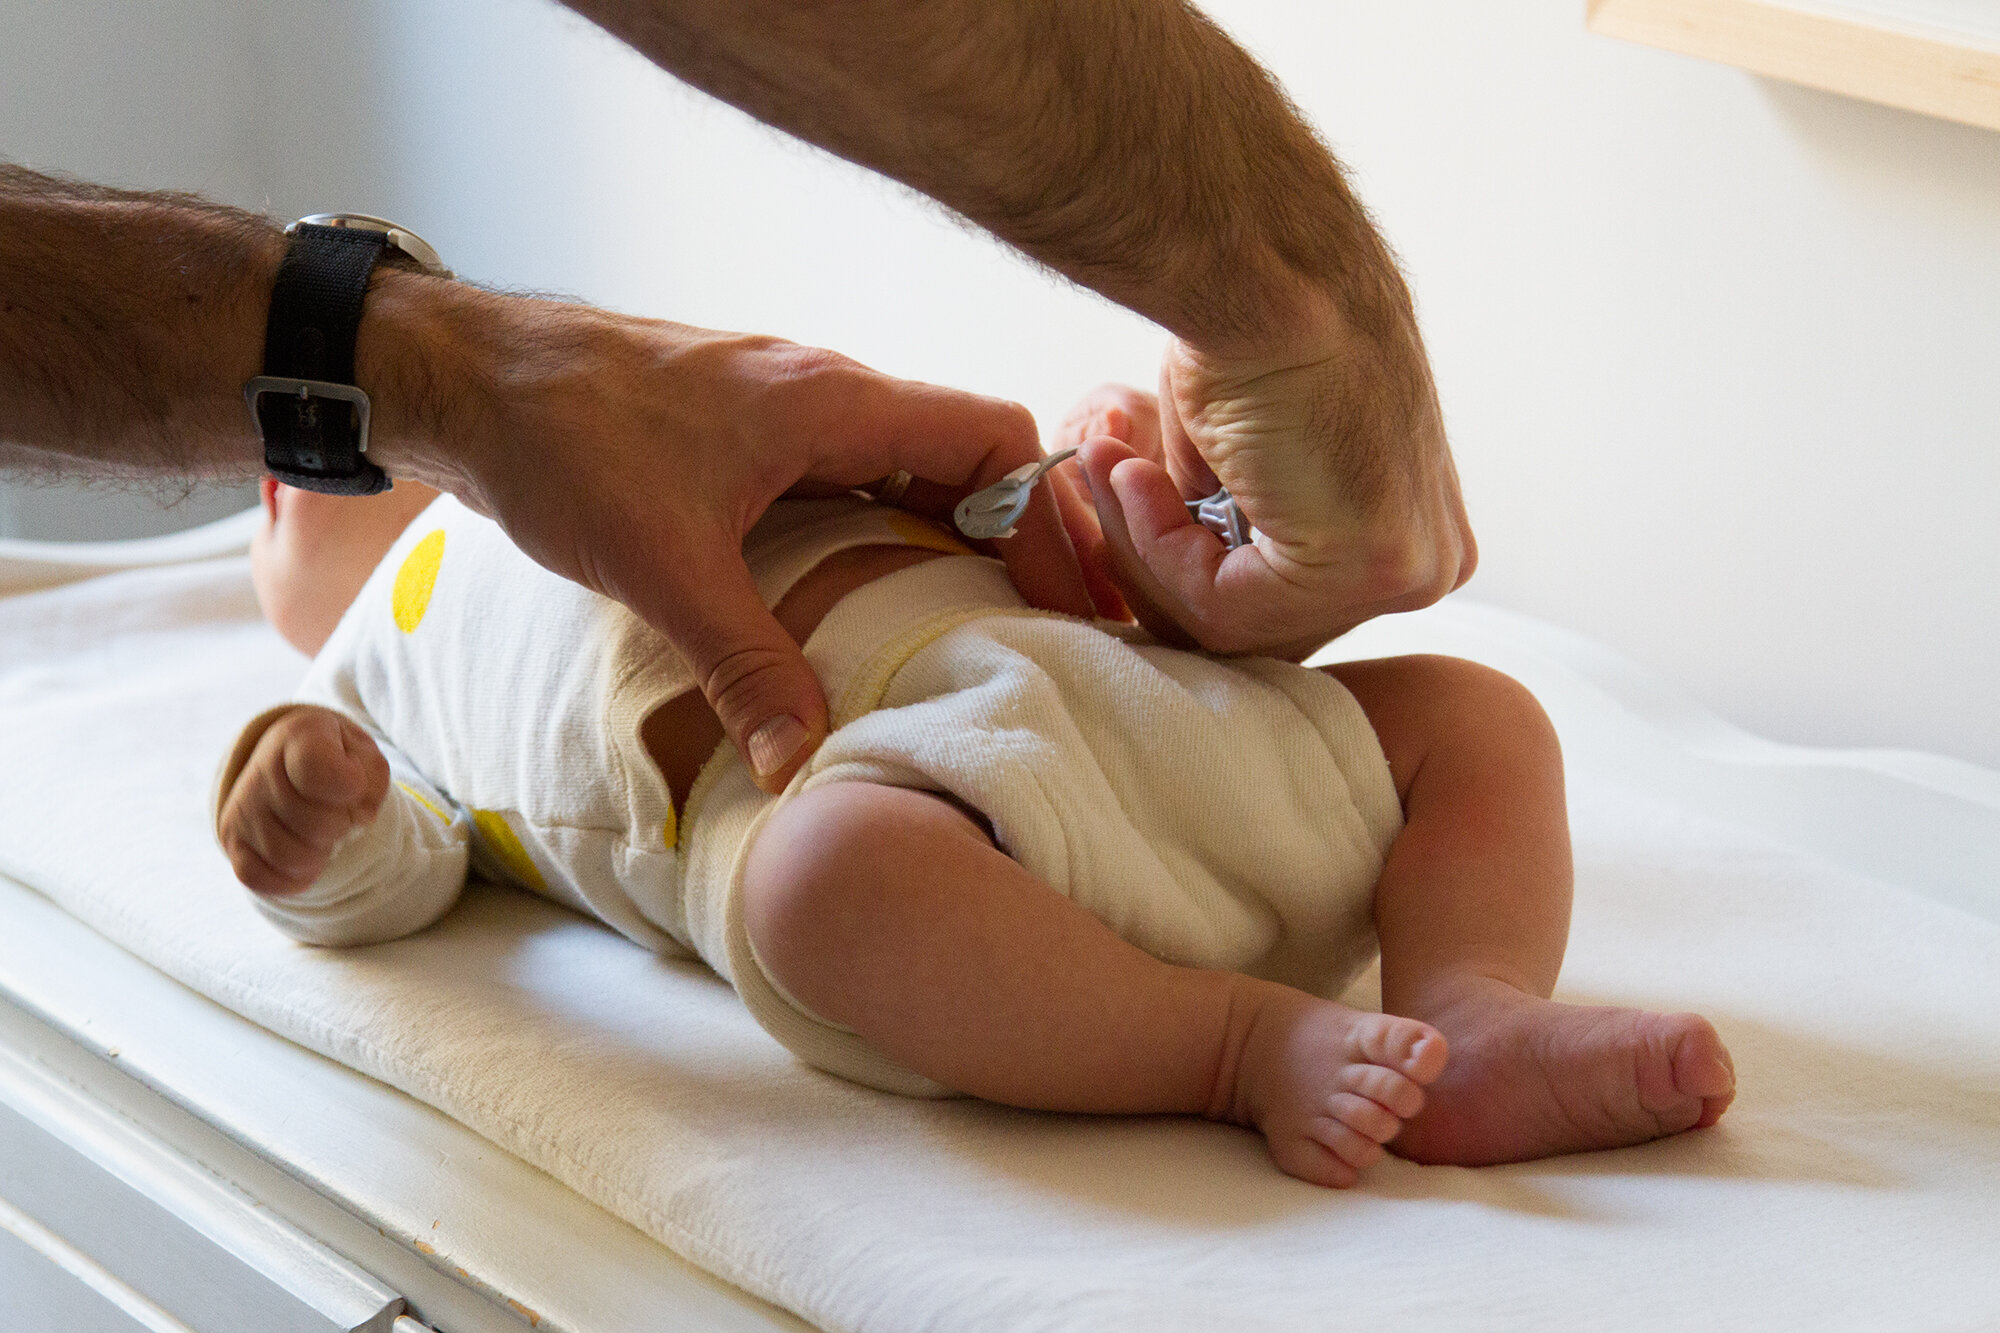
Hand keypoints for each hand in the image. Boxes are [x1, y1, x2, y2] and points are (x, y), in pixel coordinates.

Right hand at [217, 706, 388, 895]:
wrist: (296, 762)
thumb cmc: (342, 761)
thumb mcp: (367, 757)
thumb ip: (371, 781)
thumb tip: (354, 819)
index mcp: (298, 736)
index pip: (317, 771)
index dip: (350, 787)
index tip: (352, 782)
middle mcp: (260, 769)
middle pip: (315, 824)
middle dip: (341, 825)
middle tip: (338, 812)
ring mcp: (241, 808)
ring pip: (291, 858)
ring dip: (320, 854)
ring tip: (323, 834)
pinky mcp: (231, 841)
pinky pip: (260, 879)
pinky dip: (293, 878)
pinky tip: (305, 857)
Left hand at [364, 281, 1093, 792]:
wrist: (463, 374)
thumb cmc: (561, 437)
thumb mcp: (664, 565)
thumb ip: (745, 665)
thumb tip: (802, 764)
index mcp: (835, 404)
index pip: (997, 439)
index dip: (1046, 520)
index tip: (1062, 602)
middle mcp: (825, 396)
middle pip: (965, 459)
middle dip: (1009, 542)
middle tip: (1032, 632)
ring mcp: (784, 412)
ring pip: (903, 470)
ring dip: (942, 538)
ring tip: (964, 629)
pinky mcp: (742, 435)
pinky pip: (846, 480)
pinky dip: (876, 534)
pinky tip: (859, 602)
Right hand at [1051, 329, 1475, 658]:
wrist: (1266, 270)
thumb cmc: (1252, 330)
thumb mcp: (1241, 456)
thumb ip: (1231, 525)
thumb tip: (1168, 565)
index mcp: (1412, 536)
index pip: (1283, 605)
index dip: (1181, 563)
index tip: (1121, 486)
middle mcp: (1429, 562)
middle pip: (1262, 626)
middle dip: (1156, 560)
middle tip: (1102, 479)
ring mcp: (1411, 571)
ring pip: (1234, 622)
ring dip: (1142, 542)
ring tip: (1109, 462)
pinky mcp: (1371, 566)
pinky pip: (1223, 605)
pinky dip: (1153, 542)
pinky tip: (1131, 473)